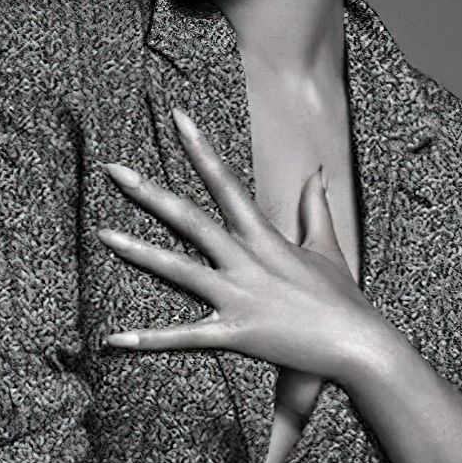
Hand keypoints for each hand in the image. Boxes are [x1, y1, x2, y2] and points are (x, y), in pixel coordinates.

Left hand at [95, 107, 385, 383]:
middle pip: (189, 218)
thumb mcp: (328, 247)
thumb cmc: (344, 299)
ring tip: (102, 235)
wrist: (359, 344)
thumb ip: (315, 207)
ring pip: (178, 269)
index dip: (199, 149)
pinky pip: (184, 336)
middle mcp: (246, 261)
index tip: (177, 118)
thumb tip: (317, 171)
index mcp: (264, 237)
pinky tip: (114, 340)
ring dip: (138, 252)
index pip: (225, 183)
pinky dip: (149, 340)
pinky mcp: (236, 333)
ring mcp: (239, 296)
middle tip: (113, 170)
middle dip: (149, 192)